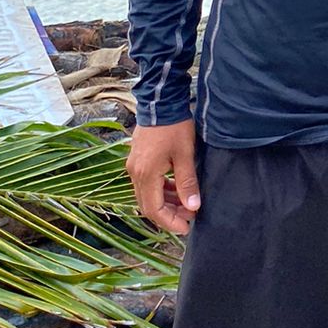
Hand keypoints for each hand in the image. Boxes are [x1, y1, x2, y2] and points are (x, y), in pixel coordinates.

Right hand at [125, 119, 200, 234]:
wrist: (161, 101)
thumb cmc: (174, 126)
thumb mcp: (185, 155)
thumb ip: (187, 182)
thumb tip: (193, 207)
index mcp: (145, 174)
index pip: (154, 210)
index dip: (169, 222)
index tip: (186, 227)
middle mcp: (135, 172)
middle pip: (148, 205)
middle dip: (169, 214)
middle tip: (189, 217)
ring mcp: (134, 165)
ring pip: (147, 194)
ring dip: (166, 202)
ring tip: (187, 203)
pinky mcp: (138, 159)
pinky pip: (147, 183)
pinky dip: (161, 189)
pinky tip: (176, 188)